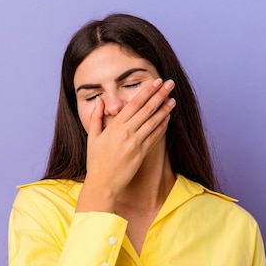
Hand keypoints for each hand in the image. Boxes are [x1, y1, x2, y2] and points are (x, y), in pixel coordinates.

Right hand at [76, 78, 175, 212]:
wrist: (102, 183)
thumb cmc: (95, 161)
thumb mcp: (92, 137)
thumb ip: (96, 117)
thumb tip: (100, 100)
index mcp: (115, 126)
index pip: (134, 104)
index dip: (147, 91)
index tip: (156, 82)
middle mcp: (127, 132)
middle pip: (147, 109)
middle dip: (160, 95)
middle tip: (170, 84)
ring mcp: (135, 143)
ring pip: (153, 121)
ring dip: (165, 109)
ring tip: (172, 99)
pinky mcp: (141, 153)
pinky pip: (155, 136)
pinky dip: (162, 126)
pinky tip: (168, 117)